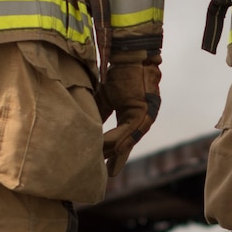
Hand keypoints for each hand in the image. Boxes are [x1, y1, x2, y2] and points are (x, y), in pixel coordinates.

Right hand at [98, 58, 161, 176]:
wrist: (132, 56)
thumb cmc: (121, 74)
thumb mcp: (106, 97)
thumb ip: (99, 113)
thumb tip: (85, 128)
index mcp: (134, 117)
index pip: (123, 139)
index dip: (117, 155)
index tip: (109, 170)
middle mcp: (143, 120)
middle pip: (127, 143)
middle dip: (117, 159)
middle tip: (108, 175)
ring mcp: (146, 116)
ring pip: (128, 139)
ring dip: (115, 151)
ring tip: (104, 165)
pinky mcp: (144, 111)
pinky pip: (129, 129)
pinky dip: (117, 138)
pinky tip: (107, 148)